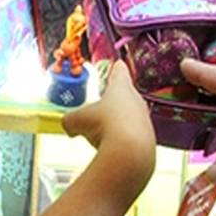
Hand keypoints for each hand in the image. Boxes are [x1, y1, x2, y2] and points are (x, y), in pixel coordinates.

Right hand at [62, 61, 155, 179]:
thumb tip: (68, 125)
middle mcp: (136, 101)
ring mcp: (144, 120)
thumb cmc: (105, 126)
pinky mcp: (147, 139)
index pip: (119, 73)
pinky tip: (109, 148)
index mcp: (121, 87)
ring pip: (128, 118)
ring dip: (116, 123)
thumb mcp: (76, 120)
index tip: (118, 65)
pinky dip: (121, 140)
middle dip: (113, 101)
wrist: (129, 151)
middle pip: (125, 96)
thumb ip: (70, 119)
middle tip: (101, 105)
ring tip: (100, 133)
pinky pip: (131, 136)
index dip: (116, 69)